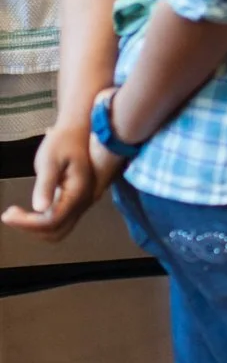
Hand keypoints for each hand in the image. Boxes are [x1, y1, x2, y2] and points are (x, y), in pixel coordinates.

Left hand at [0, 118, 102, 242]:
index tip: (6, 214)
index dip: (27, 223)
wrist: (78, 131)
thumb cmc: (63, 142)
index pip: (52, 220)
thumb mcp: (50, 160)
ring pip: (58, 230)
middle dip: (30, 229)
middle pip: (56, 231)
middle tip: (9, 214)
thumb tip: (39, 208)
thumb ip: (46, 185)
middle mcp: (83, 202)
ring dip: (35, 228)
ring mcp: (81, 203)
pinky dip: (41, 222)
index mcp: (78, 193)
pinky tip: (28, 210)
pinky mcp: (74, 201)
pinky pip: (59, 221)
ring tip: (15, 213)